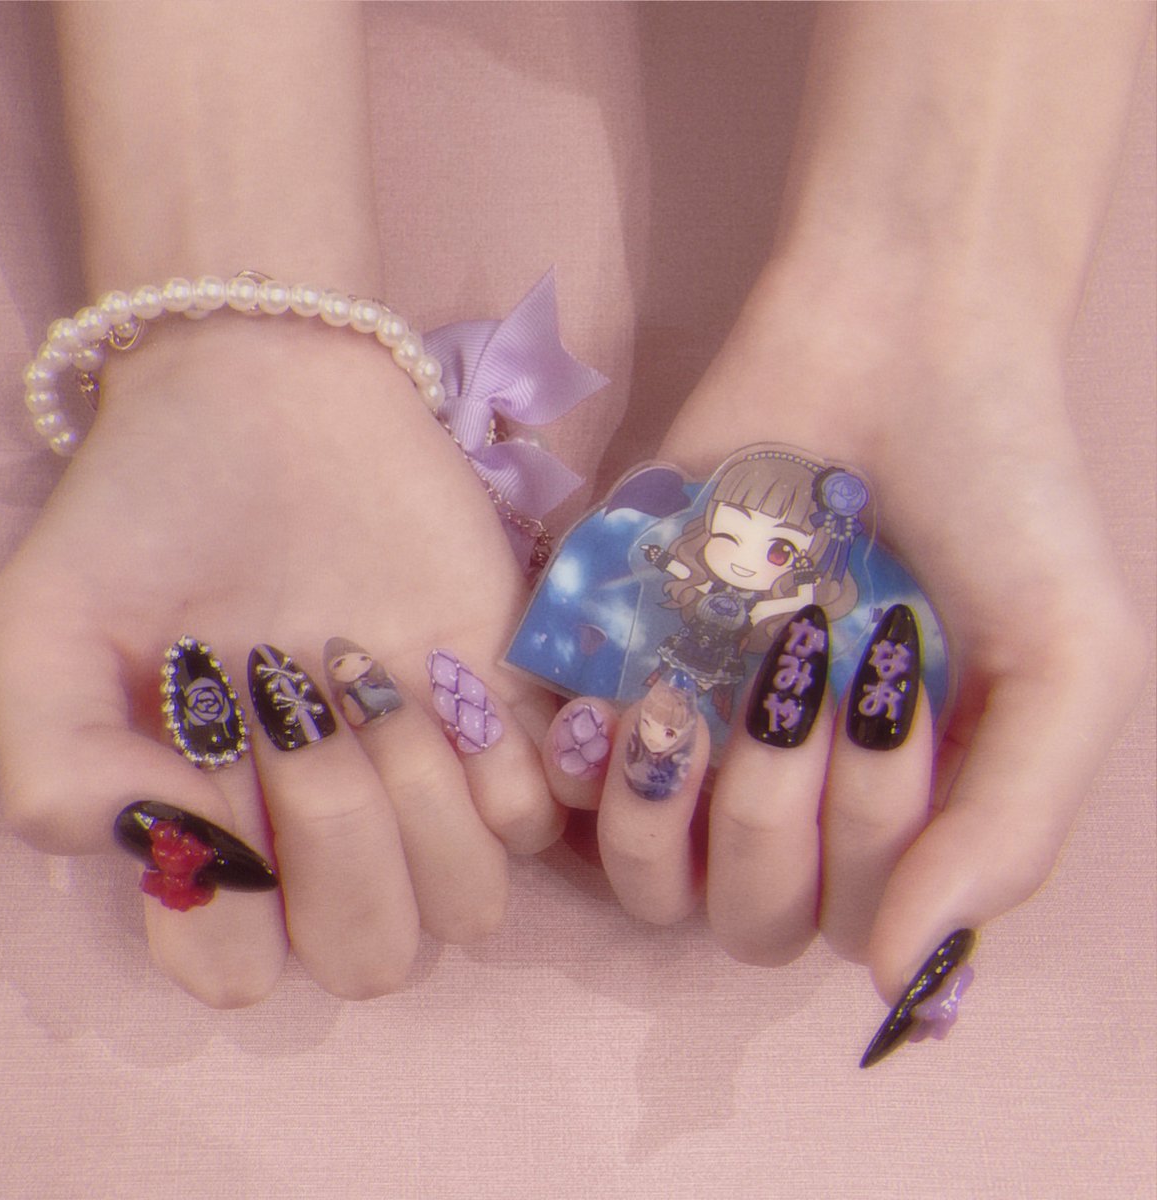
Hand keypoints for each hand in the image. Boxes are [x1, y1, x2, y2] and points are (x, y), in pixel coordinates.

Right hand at [0, 320, 564, 1006]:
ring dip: (430, 808)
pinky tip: (453, 681)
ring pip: (472, 903)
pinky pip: (544, 813)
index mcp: (215, 822)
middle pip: (373, 956)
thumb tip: (178, 858)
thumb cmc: (152, 507)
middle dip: (346, 854)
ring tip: (383, 694)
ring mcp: (424, 770)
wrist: (271, 392)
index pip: (239, 970)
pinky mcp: (506, 706)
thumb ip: (59, 767)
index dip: (236, 900)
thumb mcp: (47, 626)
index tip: (215, 776)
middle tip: (307, 720)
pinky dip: (510, 765)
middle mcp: (325, 820)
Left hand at [542, 280, 1145, 1012]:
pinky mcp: (618, 664)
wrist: (897, 338)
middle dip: (775, 821)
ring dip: (669, 812)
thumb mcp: (1070, 663)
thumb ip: (1010, 831)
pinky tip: (628, 690)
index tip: (894, 701)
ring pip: (648, 878)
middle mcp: (796, 790)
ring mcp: (702, 731)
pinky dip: (586, 759)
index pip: (856, 926)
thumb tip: (901, 983)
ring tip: (700, 696)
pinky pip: (567, 779)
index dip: (868, 848)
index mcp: (904, 809)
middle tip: (807, 678)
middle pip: (748, 916)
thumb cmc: (1001, 498)